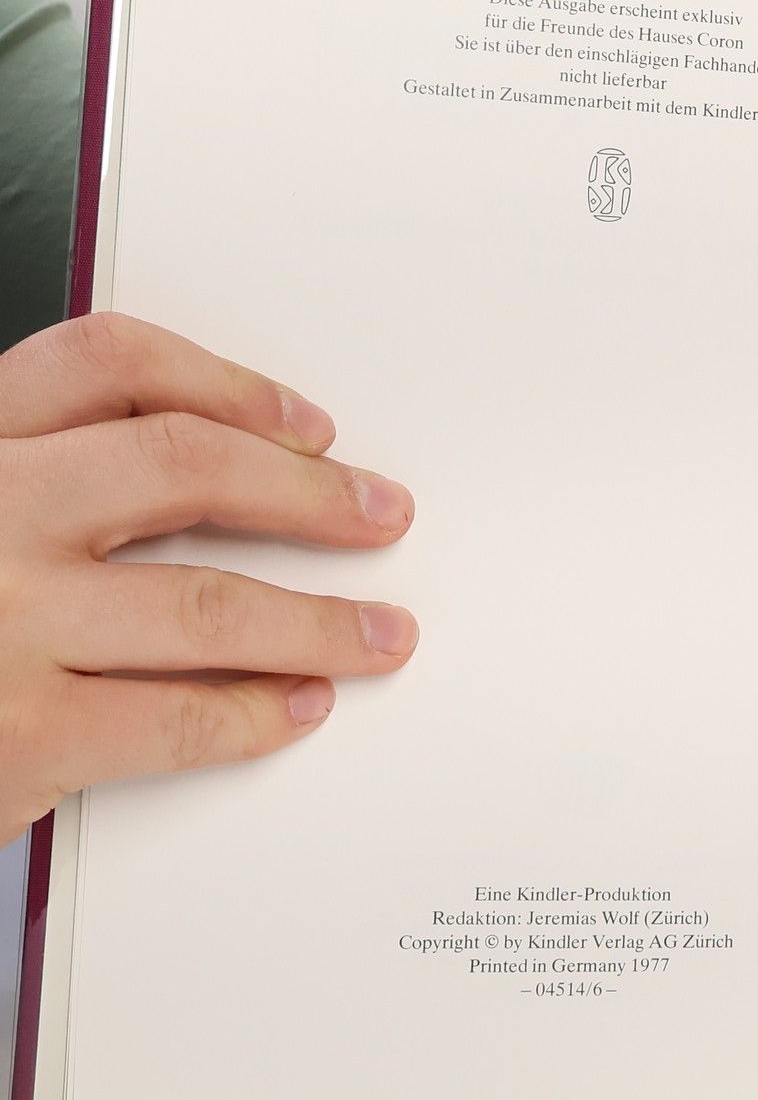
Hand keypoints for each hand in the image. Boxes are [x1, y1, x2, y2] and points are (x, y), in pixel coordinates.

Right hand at [0, 313, 416, 843]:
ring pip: (206, 601)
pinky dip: (256, 714)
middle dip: (306, 492)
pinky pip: (178, 719)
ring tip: (379, 632)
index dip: (226, 383)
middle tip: (377, 513)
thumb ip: (32, 484)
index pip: (103, 362)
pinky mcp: (14, 738)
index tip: (303, 420)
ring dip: (319, 620)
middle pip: (181, 464)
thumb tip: (206, 470)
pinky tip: (296, 707)